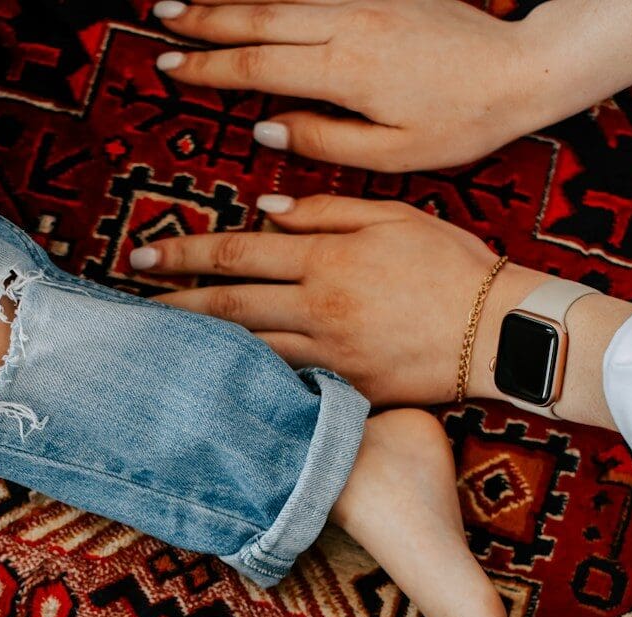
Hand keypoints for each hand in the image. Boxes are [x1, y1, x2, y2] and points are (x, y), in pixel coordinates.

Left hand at [136, 194, 524, 404]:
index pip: (237, 253)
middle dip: (172, 303)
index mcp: (327, 259)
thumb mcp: (395, 216)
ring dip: (196, 348)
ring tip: (156, 347)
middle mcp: (319, 308)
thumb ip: (327, 212)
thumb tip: (265, 212)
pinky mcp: (346, 391)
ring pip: (246, 350)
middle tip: (129, 306)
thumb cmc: (452, 266)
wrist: (501, 330)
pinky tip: (212, 384)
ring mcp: (330, 355)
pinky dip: (243, 384)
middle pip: (227, 304)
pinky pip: (284, 386)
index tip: (145, 256)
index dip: (185, 254)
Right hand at [152, 0, 631, 172]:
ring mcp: (365, 2)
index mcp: (345, 72)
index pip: (258, 65)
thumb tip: (265, 126)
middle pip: (259, 18)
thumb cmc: (460, 124)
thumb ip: (324, 141)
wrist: (521, 70)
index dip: (209, 66)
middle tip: (161, 20)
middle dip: (205, 19)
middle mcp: (348, 26)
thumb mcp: (392, 154)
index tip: (172, 66)